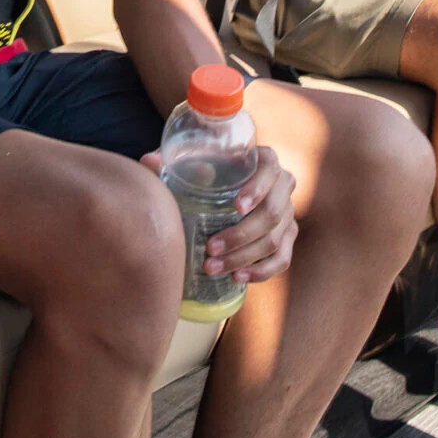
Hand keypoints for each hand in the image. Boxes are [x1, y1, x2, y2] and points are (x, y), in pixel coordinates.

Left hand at [143, 143, 298, 283]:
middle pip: (273, 213)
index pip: (270, 171)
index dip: (257, 189)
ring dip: (244, 258)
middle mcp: (283, 185)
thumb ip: (171, 160)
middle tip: (210, 247)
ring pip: (275, 240)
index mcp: (266, 160)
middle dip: (241, 235)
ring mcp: (288, 213)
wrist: (226, 185)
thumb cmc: (208, 169)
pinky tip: (238, 277)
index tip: (236, 206)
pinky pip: (282, 259)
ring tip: (212, 267)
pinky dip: (261, 271)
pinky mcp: (287, 238)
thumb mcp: (192, 160)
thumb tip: (149, 161)